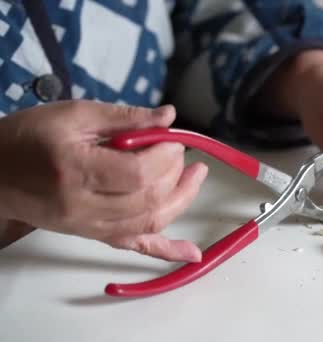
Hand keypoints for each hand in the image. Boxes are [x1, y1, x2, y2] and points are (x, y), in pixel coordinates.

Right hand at [0, 101, 206, 261]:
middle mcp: (83, 207)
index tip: (172, 138)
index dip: (165, 156)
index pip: (137, 173)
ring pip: (149, 222)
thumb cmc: (30, 138)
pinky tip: (192, 253)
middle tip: (180, 151)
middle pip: (148, 199)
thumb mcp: (74, 115)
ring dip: (181, 200)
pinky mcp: (93, 235)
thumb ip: (124, 117)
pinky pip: (134, 246)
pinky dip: (166, 250)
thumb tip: (168, 116)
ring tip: (196, 176)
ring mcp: (89, 227)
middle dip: (175, 173)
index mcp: (75, 171)